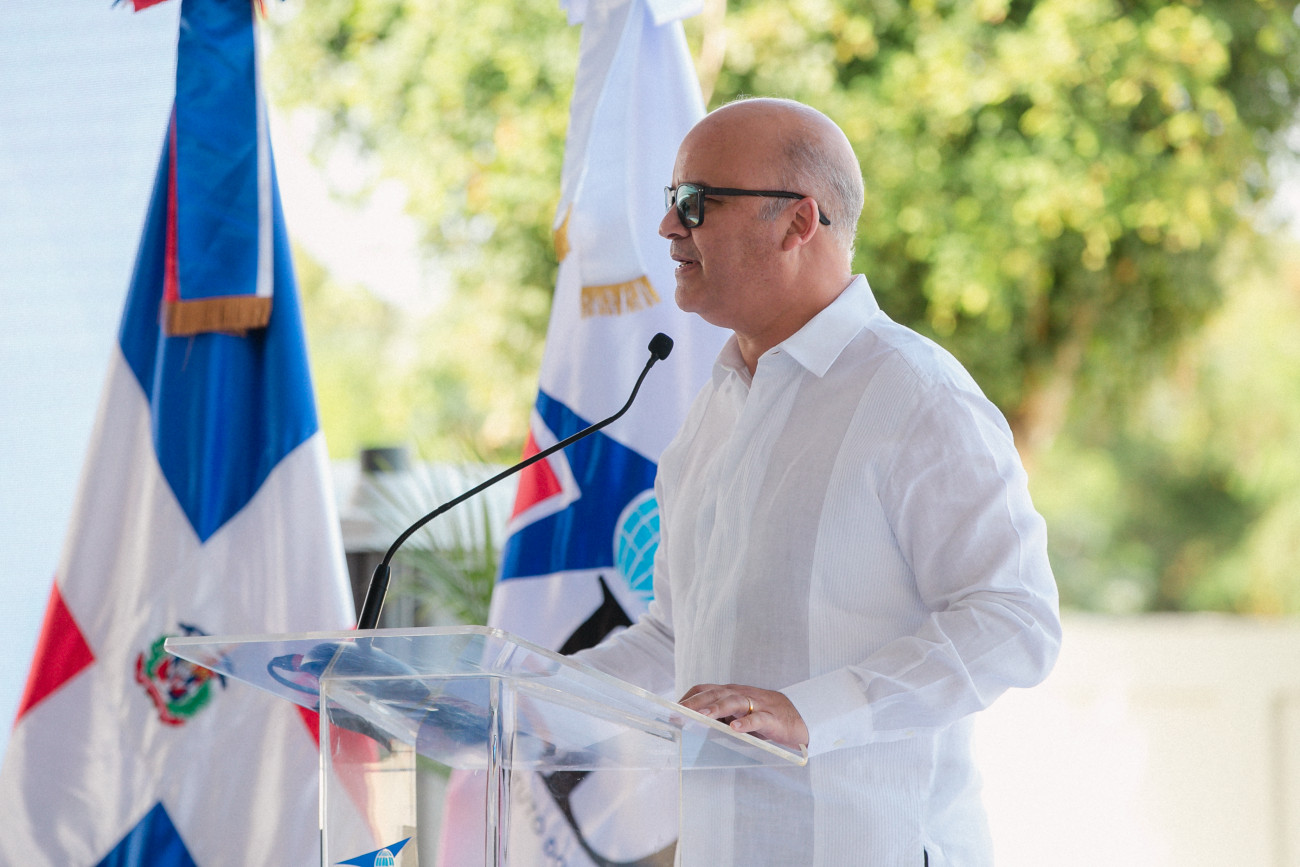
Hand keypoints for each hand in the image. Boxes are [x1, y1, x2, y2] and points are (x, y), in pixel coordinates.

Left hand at [678, 682, 808, 749]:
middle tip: (679, 712)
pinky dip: (746, 722)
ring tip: (702, 715)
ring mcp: (756, 704)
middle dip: (696, 702)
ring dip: (716, 707)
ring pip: (734, 701)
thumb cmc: (762, 716)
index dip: (688, 697)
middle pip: (715, 693)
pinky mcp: (771, 717)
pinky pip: (757, 718)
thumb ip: (718, 718)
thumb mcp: (737, 715)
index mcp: (730, 693)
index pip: (704, 689)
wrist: (799, 716)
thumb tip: (691, 729)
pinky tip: (735, 728)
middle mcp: (740, 695)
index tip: (671, 709)